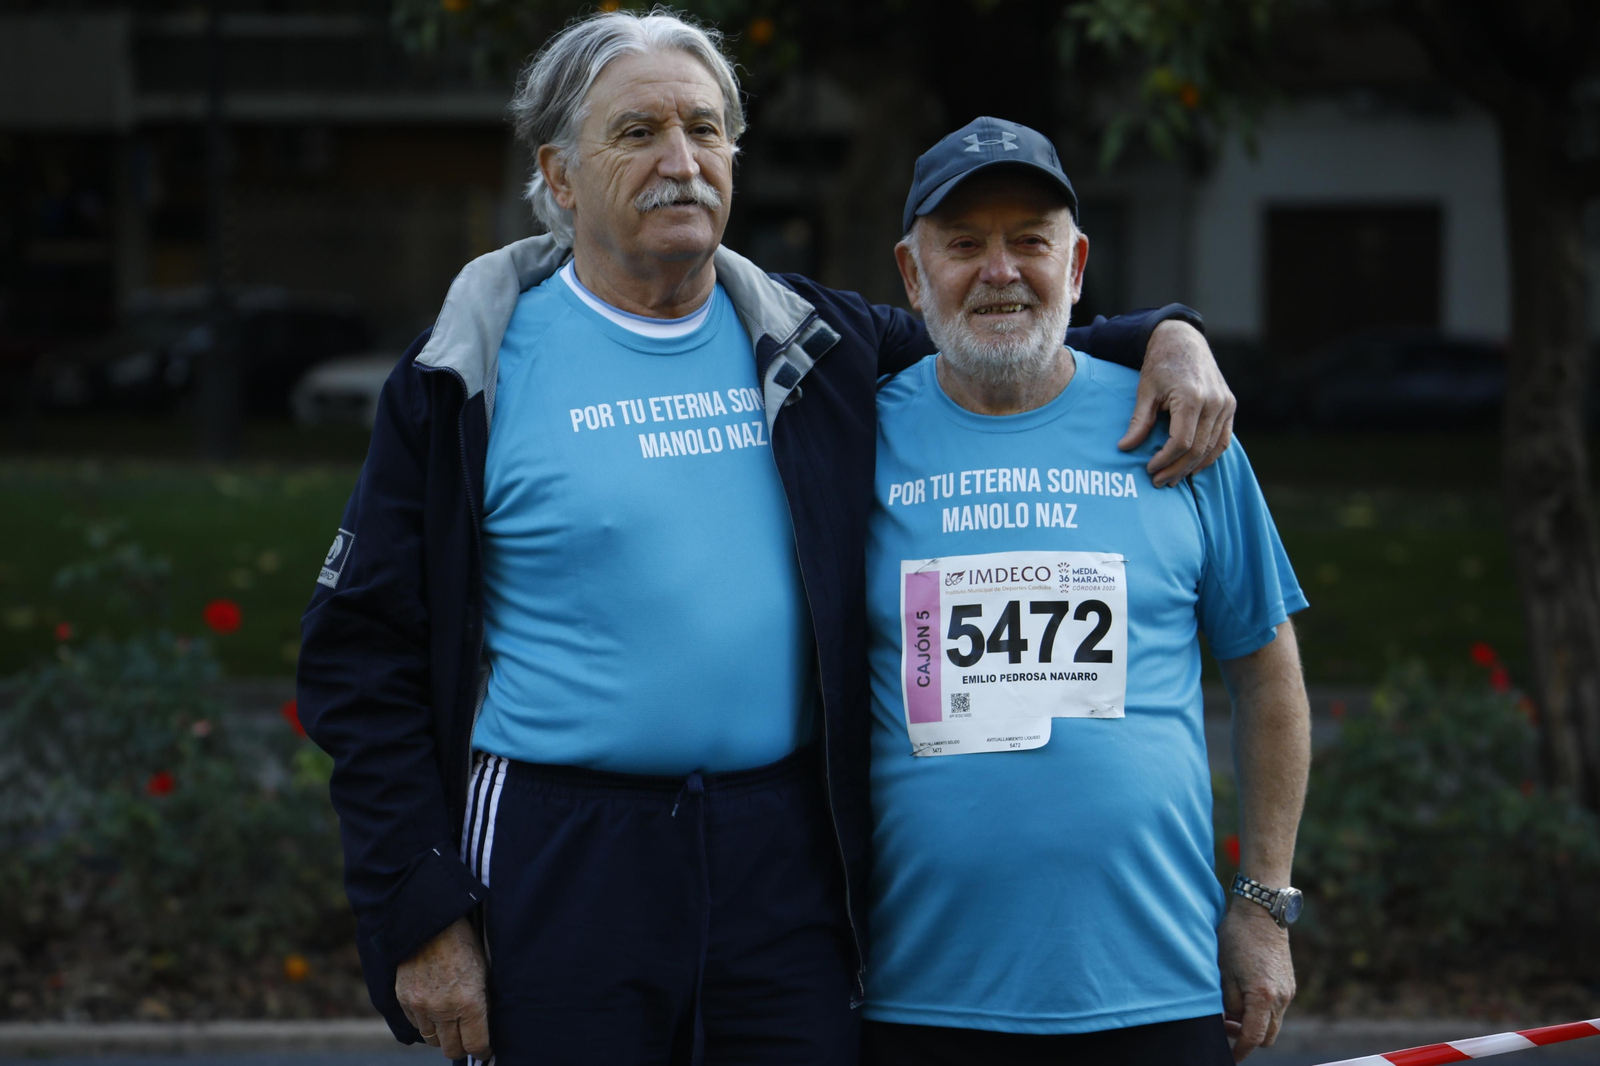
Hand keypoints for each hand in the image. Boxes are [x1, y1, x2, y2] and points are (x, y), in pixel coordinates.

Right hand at [396, 916, 490, 1060]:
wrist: (431, 921)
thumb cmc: (464, 944)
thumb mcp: (483, 972)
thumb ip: (481, 1001)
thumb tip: (484, 1025)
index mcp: (469, 1002)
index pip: (476, 1045)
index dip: (482, 1050)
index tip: (484, 1049)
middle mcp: (443, 1009)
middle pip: (452, 1050)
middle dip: (462, 1048)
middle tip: (467, 1040)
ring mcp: (421, 1006)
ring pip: (432, 1040)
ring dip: (442, 1036)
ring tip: (450, 1025)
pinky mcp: (404, 1000)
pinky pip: (416, 1024)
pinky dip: (425, 1022)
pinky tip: (434, 1010)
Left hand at [1118, 320, 1235, 486]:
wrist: (1183, 340)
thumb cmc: (1161, 364)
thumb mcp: (1145, 391)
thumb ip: (1139, 421)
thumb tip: (1125, 448)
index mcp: (1192, 397)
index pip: (1181, 442)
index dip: (1165, 460)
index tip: (1149, 469)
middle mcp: (1214, 402)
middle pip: (1198, 449)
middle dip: (1177, 469)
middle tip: (1159, 482)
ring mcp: (1225, 404)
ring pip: (1212, 447)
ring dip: (1193, 467)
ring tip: (1173, 478)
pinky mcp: (1230, 405)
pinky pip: (1223, 439)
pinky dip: (1210, 455)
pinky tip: (1193, 466)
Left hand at [1218, 899, 1294, 1060]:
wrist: (1262, 912)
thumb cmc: (1236, 938)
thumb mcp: (1223, 971)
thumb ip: (1227, 1002)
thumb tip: (1229, 1022)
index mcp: (1262, 995)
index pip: (1252, 1036)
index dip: (1240, 1050)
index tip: (1229, 1058)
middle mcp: (1281, 997)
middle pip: (1267, 1036)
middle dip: (1246, 1038)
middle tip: (1225, 1024)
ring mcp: (1288, 991)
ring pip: (1273, 1023)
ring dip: (1255, 1024)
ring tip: (1232, 1007)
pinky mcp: (1289, 984)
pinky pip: (1277, 1009)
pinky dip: (1262, 1011)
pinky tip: (1244, 995)